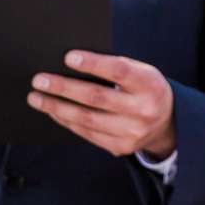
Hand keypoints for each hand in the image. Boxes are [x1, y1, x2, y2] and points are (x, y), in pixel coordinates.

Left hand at [29, 51, 176, 158]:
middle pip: (96, 98)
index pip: (119, 71)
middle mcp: (143, 110)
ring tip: (36, 97)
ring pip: (87, 119)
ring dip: (57, 107)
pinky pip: (87, 133)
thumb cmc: (144, 88)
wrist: (168, 122)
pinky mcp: (121, 147)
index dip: (93, 63)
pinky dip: (66, 121)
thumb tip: (70, 62)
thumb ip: (114, 68)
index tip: (68, 57)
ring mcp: (132, 133)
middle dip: (63, 88)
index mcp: (150, 84)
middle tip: (39, 80)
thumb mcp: (141, 72)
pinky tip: (53, 111)